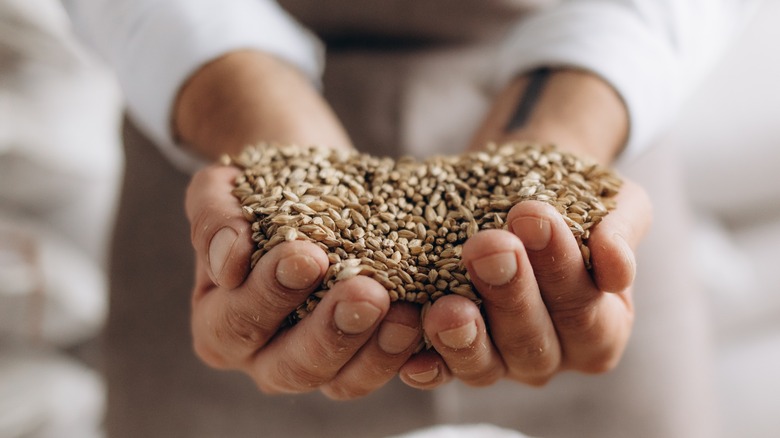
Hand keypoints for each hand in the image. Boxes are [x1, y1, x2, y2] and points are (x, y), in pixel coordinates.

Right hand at [178, 50, 421, 398]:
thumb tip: (228, 261)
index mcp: (220, 324)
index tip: (307, 255)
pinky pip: (382, 369)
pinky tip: (426, 319)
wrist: (306, 189)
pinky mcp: (363, 357)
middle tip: (366, 293)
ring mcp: (319, 363)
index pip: (238, 322)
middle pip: (292, 367)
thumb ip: (213, 220)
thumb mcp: (221, 190)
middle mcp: (265, 357)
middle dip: (331, 332)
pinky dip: (407, 352)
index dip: (269, 294)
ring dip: (376, 350)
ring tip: (406, 313)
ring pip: (342, 381)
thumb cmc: (257, 191)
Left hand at [398, 180, 650, 387]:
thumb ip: (620, 232)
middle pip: (533, 338)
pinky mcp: (455, 360)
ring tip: (447, 307)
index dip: (560, 265)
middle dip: (509, 291)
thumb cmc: (571, 200)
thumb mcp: (612, 204)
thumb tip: (616, 265)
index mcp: (601, 327)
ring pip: (486, 364)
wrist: (521, 190)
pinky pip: (441, 372)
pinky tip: (411, 360)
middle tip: (488, 246)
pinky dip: (428, 367)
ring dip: (465, 337)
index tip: (533, 214)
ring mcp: (502, 362)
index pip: (584, 306)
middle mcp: (553, 354)